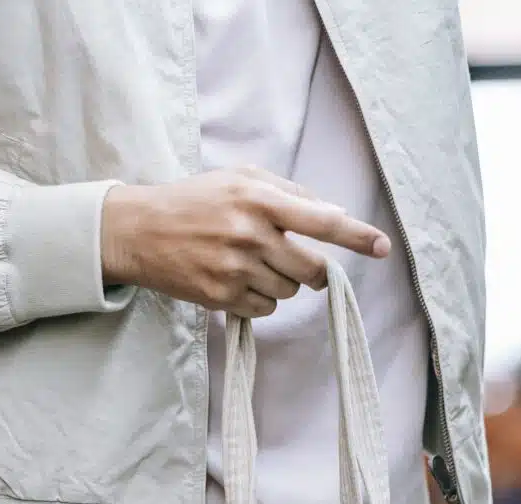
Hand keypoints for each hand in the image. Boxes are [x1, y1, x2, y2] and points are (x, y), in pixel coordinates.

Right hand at [100, 167, 390, 318]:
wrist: (138, 230)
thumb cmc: (195, 200)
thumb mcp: (240, 178)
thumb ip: (289, 192)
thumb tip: (334, 214)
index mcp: (258, 198)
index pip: (321, 220)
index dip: (356, 236)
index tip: (382, 247)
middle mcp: (249, 233)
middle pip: (312, 269)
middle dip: (315, 271)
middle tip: (299, 262)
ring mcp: (234, 268)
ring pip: (290, 291)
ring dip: (282, 282)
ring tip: (251, 264)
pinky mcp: (220, 296)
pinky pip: (265, 308)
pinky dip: (260, 299)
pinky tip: (236, 281)